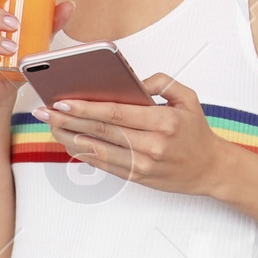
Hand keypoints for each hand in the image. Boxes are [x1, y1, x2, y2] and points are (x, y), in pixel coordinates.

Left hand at [47, 72, 233, 196]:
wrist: (211, 169)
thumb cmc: (197, 132)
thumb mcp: (187, 98)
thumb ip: (161, 82)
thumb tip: (131, 80)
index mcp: (163, 121)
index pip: (116, 112)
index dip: (86, 107)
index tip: (63, 100)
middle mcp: (152, 145)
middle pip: (101, 131)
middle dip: (69, 120)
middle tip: (46, 111)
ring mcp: (143, 164)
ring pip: (98, 150)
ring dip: (70, 138)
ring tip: (51, 125)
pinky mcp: (137, 177)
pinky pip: (104, 165)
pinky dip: (84, 153)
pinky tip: (69, 142)